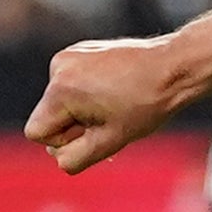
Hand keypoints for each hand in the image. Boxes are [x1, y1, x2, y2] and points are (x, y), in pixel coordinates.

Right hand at [27, 35, 194, 174]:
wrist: (174, 67)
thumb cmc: (147, 104)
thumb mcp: (110, 141)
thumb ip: (76, 158)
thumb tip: (59, 160)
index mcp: (60, 90)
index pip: (37, 132)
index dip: (65, 141)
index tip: (94, 131)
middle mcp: (58, 68)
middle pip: (47, 116)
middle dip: (75, 125)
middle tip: (111, 120)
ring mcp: (68, 56)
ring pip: (60, 102)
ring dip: (83, 110)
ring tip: (117, 104)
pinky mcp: (79, 51)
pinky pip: (71, 85)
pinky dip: (88, 93)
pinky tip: (116, 90)